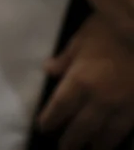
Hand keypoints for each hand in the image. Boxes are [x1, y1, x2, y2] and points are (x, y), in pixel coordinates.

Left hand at [37, 14, 133, 149]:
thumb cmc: (108, 31)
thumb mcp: (80, 40)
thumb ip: (64, 59)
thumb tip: (49, 70)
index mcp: (80, 81)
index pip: (60, 108)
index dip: (50, 120)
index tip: (43, 127)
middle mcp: (99, 100)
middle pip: (81, 128)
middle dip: (70, 141)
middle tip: (63, 148)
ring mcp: (122, 107)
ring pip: (106, 136)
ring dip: (95, 145)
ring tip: (88, 149)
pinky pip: (126, 130)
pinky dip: (117, 138)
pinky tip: (112, 142)